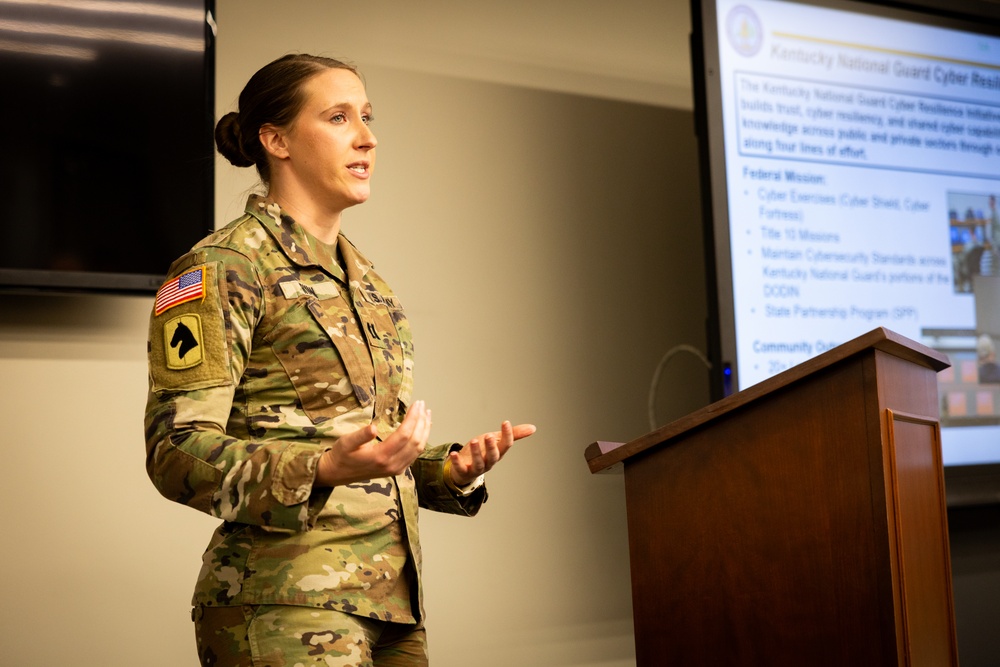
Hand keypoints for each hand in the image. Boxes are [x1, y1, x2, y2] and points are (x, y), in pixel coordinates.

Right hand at [315, 400, 431, 486]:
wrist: (338, 474)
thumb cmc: (341, 455)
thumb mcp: (346, 442)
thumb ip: (360, 436)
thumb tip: (373, 427)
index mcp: (380, 456)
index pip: (404, 435)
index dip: (413, 418)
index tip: (417, 404)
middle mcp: (392, 465)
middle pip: (415, 441)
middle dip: (422, 421)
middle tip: (422, 405)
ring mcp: (396, 469)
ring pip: (418, 449)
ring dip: (425, 430)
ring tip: (426, 413)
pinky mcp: (397, 470)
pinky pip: (415, 454)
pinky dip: (422, 440)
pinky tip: (422, 429)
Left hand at [449, 421, 535, 485]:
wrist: (466, 467)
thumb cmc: (483, 452)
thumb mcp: (497, 440)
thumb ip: (513, 434)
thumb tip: (533, 428)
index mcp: (498, 452)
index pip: (506, 445)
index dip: (507, 434)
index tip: (505, 422)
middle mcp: (489, 461)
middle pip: (493, 456)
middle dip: (492, 447)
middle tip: (489, 436)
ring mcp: (477, 468)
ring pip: (478, 463)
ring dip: (476, 453)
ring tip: (474, 441)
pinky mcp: (463, 471)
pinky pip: (460, 468)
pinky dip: (457, 462)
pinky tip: (454, 453)